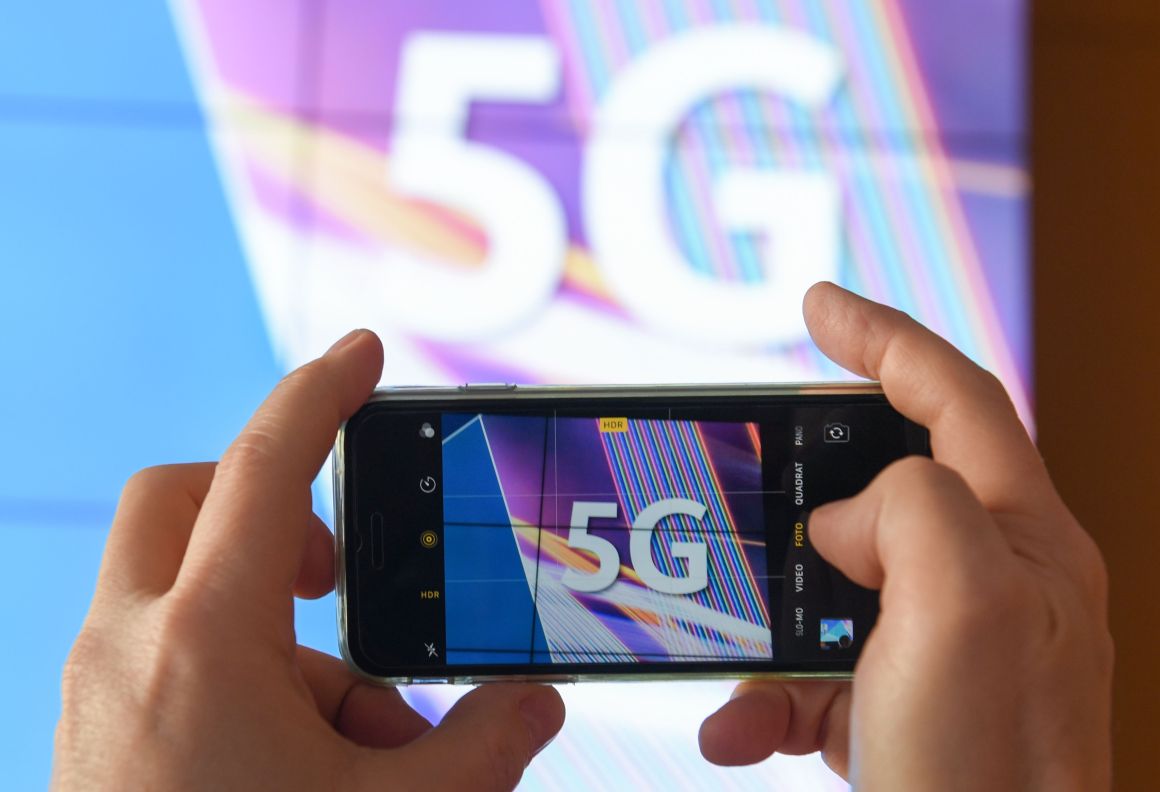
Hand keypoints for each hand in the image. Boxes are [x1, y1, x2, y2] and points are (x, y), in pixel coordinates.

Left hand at [53, 330, 563, 790]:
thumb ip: (484, 746)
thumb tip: (534, 703)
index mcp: (200, 643)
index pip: (261, 467)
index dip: (319, 394)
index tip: (361, 352)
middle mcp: (129, 648)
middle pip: (185, 498)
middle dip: (271, 510)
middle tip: (332, 574)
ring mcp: (101, 688)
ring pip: (182, 585)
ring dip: (277, 629)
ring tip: (351, 738)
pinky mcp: (98, 729)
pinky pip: (169, 651)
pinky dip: (242, 675)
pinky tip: (298, 767)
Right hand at [699, 284, 1112, 789]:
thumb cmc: (989, 771)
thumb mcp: (962, 603)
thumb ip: (908, 508)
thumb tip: (842, 521)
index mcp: (1023, 540)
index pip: (956, 396)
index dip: (883, 337)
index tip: (817, 304)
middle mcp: (990, 584)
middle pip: (886, 485)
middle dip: (806, 489)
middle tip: (749, 482)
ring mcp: (943, 647)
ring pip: (832, 586)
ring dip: (766, 622)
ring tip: (733, 663)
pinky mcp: (899, 704)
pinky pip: (815, 669)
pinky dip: (765, 694)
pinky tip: (740, 728)